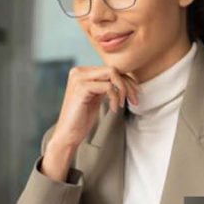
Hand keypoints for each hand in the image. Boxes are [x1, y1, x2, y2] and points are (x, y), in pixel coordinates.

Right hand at [41, 66, 138, 181]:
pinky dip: (115, 98)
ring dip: (123, 90)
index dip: (126, 80)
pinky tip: (114, 109)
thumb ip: (106, 85)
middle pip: (113, 69)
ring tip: (122, 105)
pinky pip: (108, 87)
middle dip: (128, 84)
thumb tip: (127, 78)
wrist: (68, 134)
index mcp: (82, 72)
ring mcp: (79, 78)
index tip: (135, 94)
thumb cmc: (82, 118)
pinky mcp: (81, 88)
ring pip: (112, 74)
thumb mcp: (96, 97)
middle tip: (135, 101)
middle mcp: (79, 71)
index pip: (110, 69)